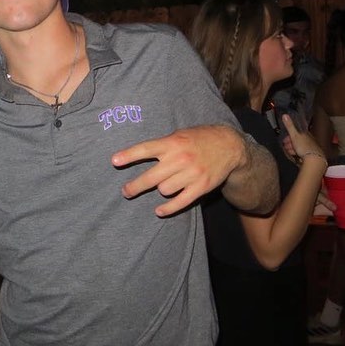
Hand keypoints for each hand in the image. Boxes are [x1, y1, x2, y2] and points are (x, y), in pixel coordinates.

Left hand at [114, 125, 245, 217]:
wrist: (230, 146)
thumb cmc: (198, 139)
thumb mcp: (179, 135)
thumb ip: (162, 145)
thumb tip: (139, 156)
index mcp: (172, 143)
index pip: (146, 149)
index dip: (129, 155)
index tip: (114, 161)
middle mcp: (180, 159)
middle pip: (151, 177)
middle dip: (135, 186)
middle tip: (126, 191)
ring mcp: (191, 174)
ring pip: (164, 190)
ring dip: (160, 189)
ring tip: (161, 185)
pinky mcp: (201, 187)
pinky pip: (180, 202)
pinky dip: (168, 209)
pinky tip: (158, 211)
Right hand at [280, 114, 326, 169]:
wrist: (314, 159)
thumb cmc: (304, 146)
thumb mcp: (295, 135)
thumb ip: (289, 126)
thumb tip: (285, 114)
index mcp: (306, 134)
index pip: (297, 132)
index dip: (289, 135)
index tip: (285, 139)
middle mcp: (310, 139)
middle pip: (298, 140)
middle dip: (290, 143)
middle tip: (285, 146)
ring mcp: (311, 147)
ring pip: (299, 146)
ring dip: (292, 148)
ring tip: (289, 152)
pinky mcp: (311, 154)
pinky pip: (302, 152)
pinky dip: (297, 153)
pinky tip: (294, 155)